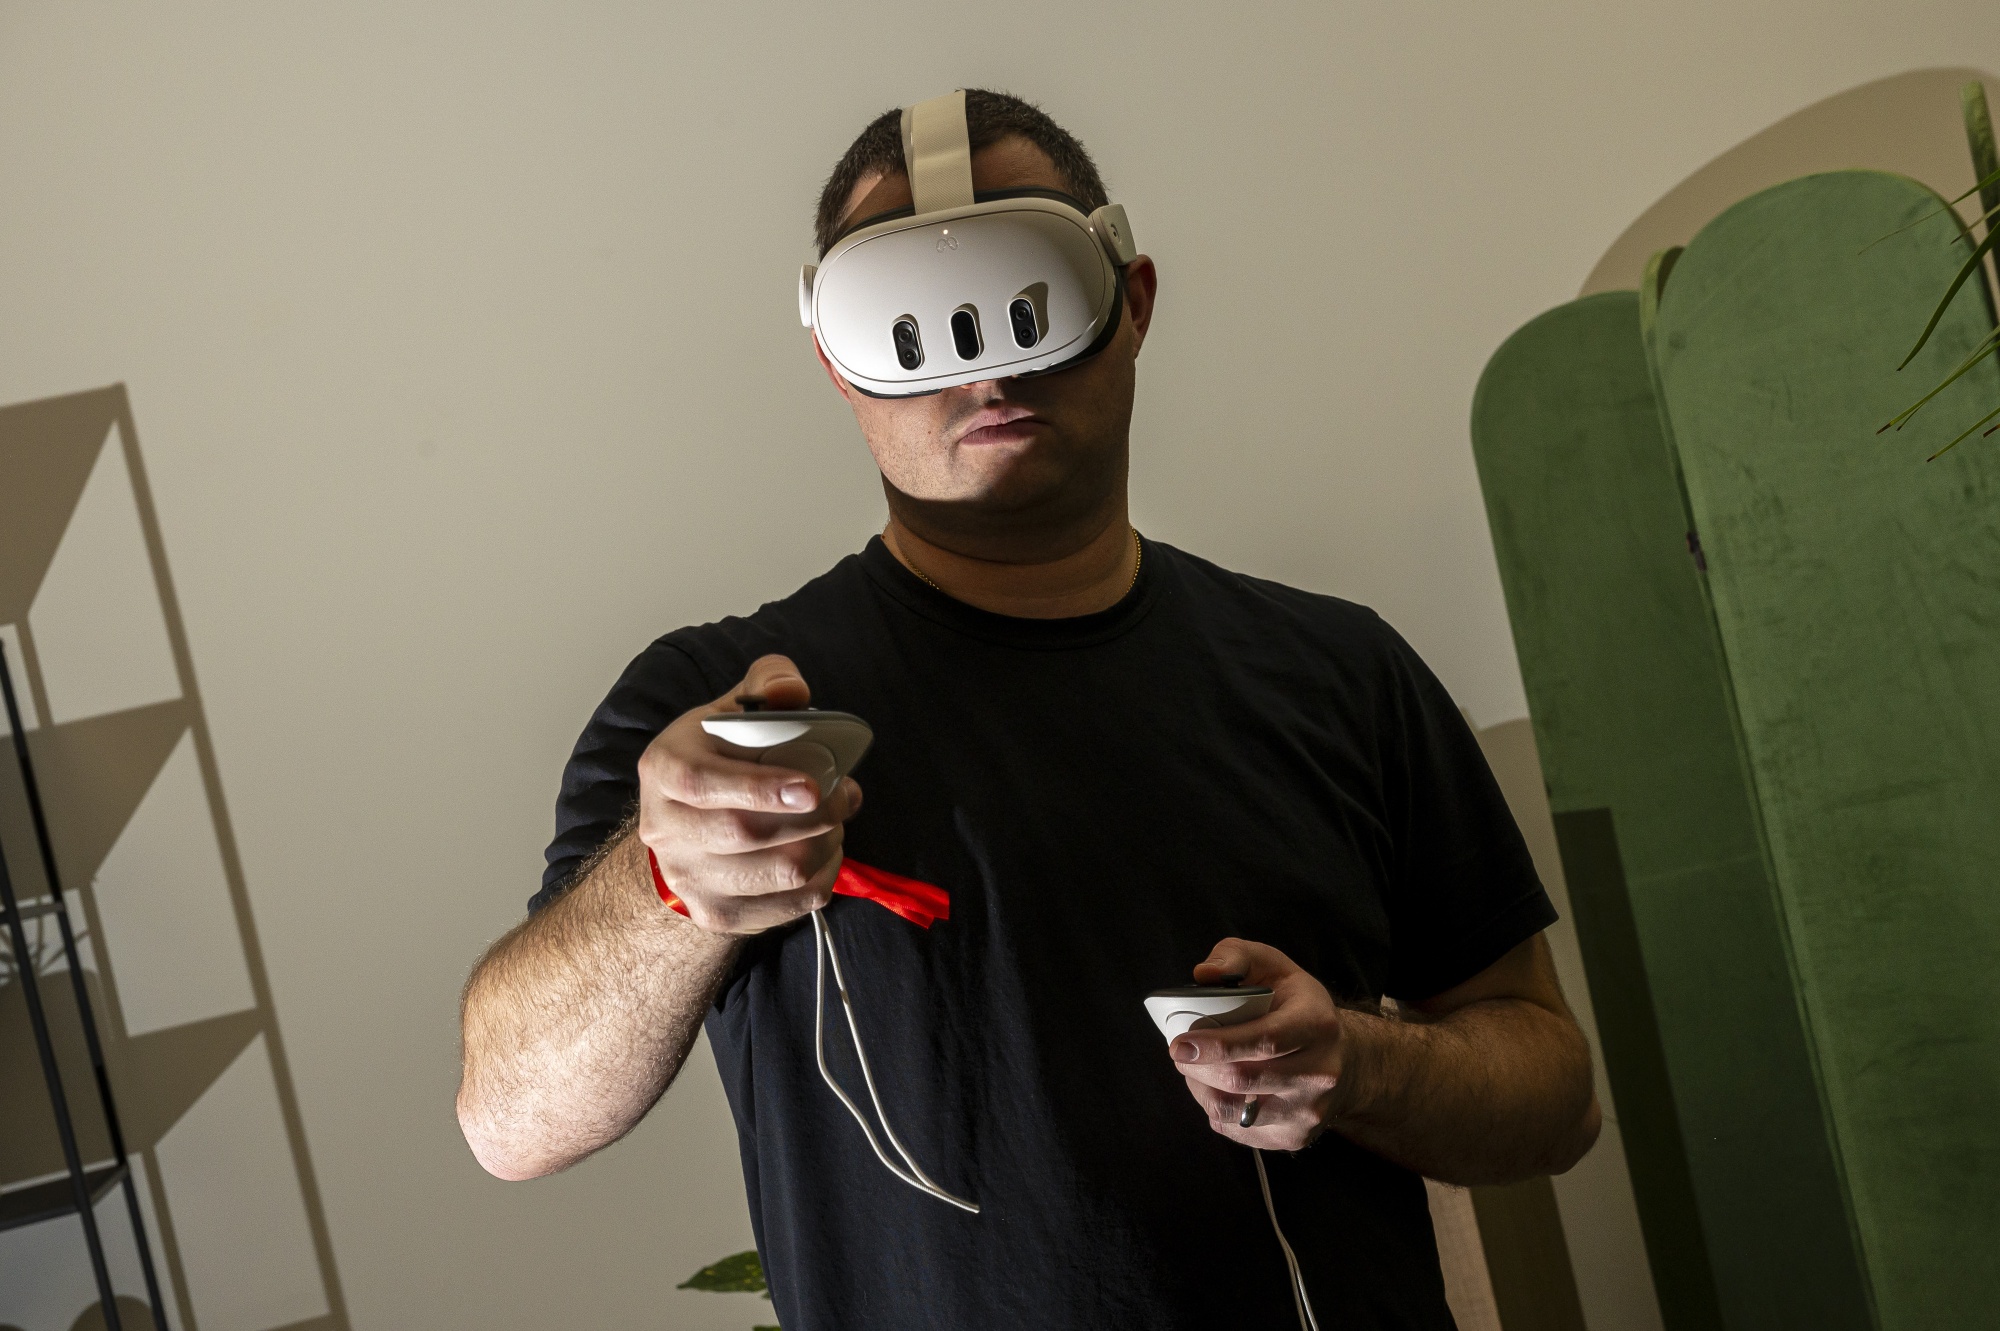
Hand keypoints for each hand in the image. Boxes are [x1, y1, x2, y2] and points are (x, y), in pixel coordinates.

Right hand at [635, 655, 862, 934]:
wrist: (683, 828)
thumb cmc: (718, 759)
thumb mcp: (732, 712)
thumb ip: (767, 686)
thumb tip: (793, 691)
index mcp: (663, 768)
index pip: (701, 783)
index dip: (758, 787)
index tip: (810, 787)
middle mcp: (664, 828)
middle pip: (744, 833)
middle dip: (812, 816)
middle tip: (845, 797)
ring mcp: (688, 878)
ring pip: (776, 873)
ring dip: (825, 846)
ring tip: (836, 823)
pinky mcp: (717, 914)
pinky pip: (789, 906)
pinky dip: (823, 878)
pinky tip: (826, 853)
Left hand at [1168, 939, 1353, 1150]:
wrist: (1346, 1061)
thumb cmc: (1298, 1007)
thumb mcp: (1275, 967)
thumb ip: (1236, 957)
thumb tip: (1204, 974)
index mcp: (1317, 1025)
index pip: (1265, 1040)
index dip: (1217, 1044)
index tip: (1179, 1044)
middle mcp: (1319, 1073)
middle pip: (1243, 1078)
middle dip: (1198, 1066)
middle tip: (1180, 1052)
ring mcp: (1308, 1111)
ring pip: (1234, 1111)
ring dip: (1202, 1089)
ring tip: (1196, 1069)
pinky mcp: (1294, 1137)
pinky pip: (1237, 1130)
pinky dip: (1216, 1110)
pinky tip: (1218, 1088)